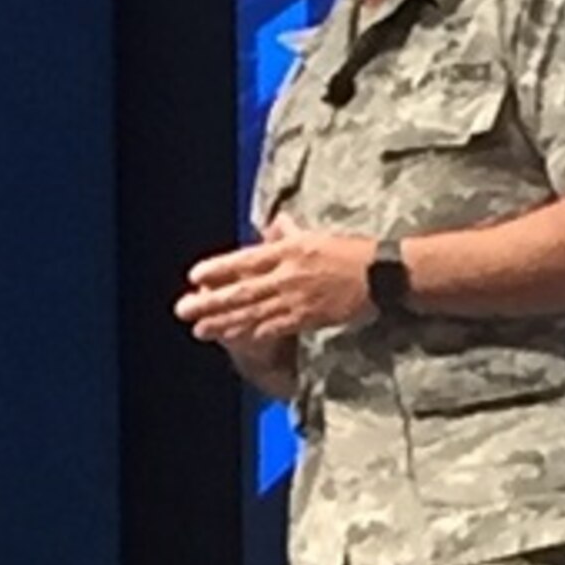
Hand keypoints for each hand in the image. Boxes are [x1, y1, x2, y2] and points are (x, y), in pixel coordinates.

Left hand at [174, 215, 375, 343]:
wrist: (382, 274)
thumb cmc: (352, 252)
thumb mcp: (318, 236)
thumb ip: (291, 233)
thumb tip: (274, 225)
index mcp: (289, 249)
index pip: (245, 260)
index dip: (218, 269)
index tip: (194, 275)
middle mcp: (288, 273)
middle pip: (241, 289)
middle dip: (210, 301)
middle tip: (183, 309)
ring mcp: (297, 297)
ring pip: (253, 312)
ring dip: (224, 321)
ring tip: (199, 329)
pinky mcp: (309, 317)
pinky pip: (274, 327)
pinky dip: (252, 333)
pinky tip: (234, 338)